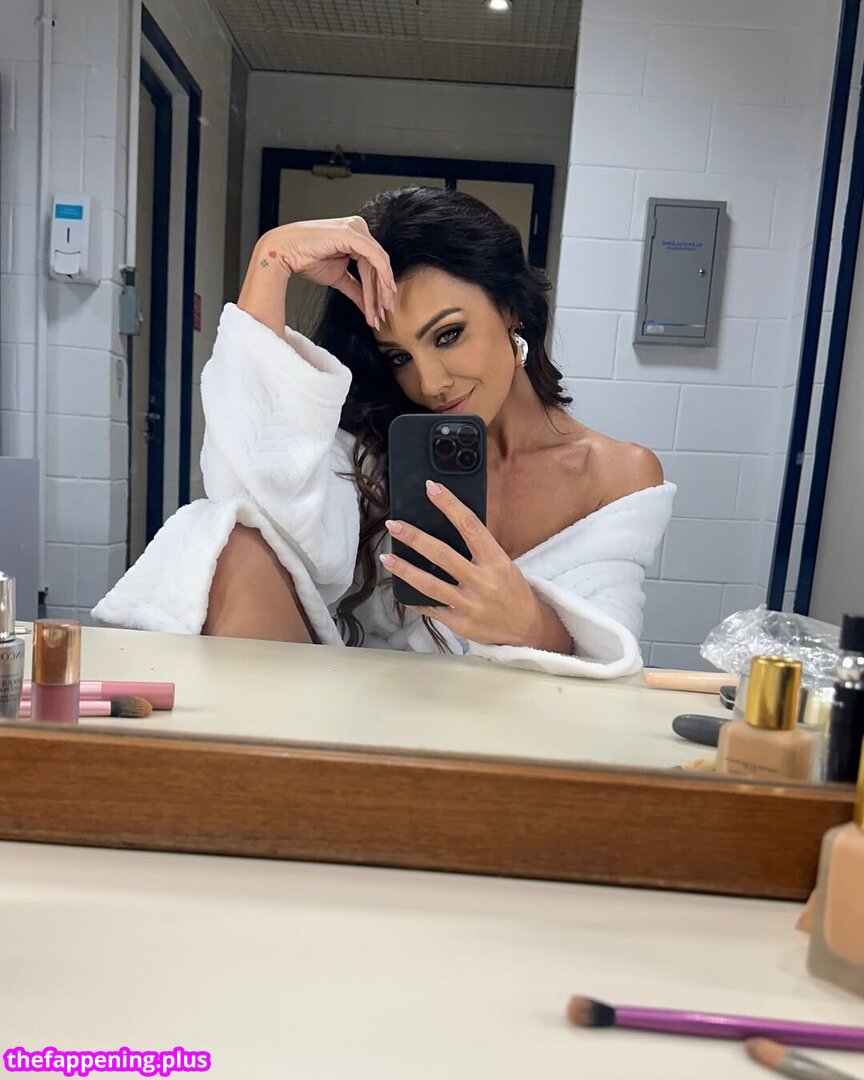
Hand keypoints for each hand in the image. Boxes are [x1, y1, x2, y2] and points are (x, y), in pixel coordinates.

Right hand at [259, 217, 396, 327]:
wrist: (283, 253)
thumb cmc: (304, 259)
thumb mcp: (337, 278)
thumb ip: (355, 289)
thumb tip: (367, 305)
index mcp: (355, 237)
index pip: (373, 265)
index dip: (379, 290)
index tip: (381, 311)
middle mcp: (357, 229)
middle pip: (377, 265)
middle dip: (382, 293)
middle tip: (384, 315)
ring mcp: (355, 229)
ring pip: (377, 263)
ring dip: (380, 291)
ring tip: (381, 312)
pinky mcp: (351, 233)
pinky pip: (373, 256)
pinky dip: (381, 275)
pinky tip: (385, 291)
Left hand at [379, 481, 569, 650]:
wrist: (527, 629)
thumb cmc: (512, 590)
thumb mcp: (503, 564)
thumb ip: (478, 548)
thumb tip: (446, 524)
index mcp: (496, 561)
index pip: (470, 526)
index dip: (450, 505)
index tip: (432, 488)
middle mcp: (483, 582)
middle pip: (443, 555)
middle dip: (415, 538)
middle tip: (394, 525)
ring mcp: (470, 605)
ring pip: (430, 585)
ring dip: (405, 569)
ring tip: (387, 557)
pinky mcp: (460, 624)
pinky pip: (431, 609)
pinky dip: (414, 598)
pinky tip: (400, 588)